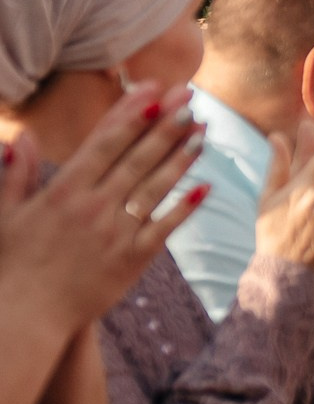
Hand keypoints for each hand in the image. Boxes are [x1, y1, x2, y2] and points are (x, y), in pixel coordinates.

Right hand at [0, 84, 213, 330]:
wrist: (25, 314)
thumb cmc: (13, 262)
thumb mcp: (7, 214)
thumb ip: (16, 174)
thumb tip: (22, 136)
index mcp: (63, 191)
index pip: (105, 142)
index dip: (131, 113)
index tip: (152, 90)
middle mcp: (93, 206)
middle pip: (137, 157)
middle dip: (166, 124)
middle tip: (189, 96)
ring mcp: (115, 232)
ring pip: (155, 186)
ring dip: (181, 156)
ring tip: (202, 130)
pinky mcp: (132, 259)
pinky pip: (164, 228)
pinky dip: (185, 207)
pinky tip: (204, 186)